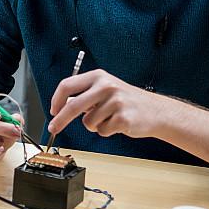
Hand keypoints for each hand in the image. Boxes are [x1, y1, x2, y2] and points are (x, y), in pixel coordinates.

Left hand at [48, 69, 172, 138]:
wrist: (155, 111)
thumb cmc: (127, 101)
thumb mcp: (105, 90)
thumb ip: (84, 95)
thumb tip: (61, 106)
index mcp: (99, 76)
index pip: (67, 85)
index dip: (56, 100)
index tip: (53, 110)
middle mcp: (106, 86)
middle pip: (72, 105)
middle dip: (60, 120)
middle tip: (53, 128)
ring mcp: (115, 101)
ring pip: (88, 122)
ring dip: (95, 126)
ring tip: (109, 119)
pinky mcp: (122, 118)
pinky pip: (102, 131)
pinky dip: (106, 131)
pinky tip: (118, 124)